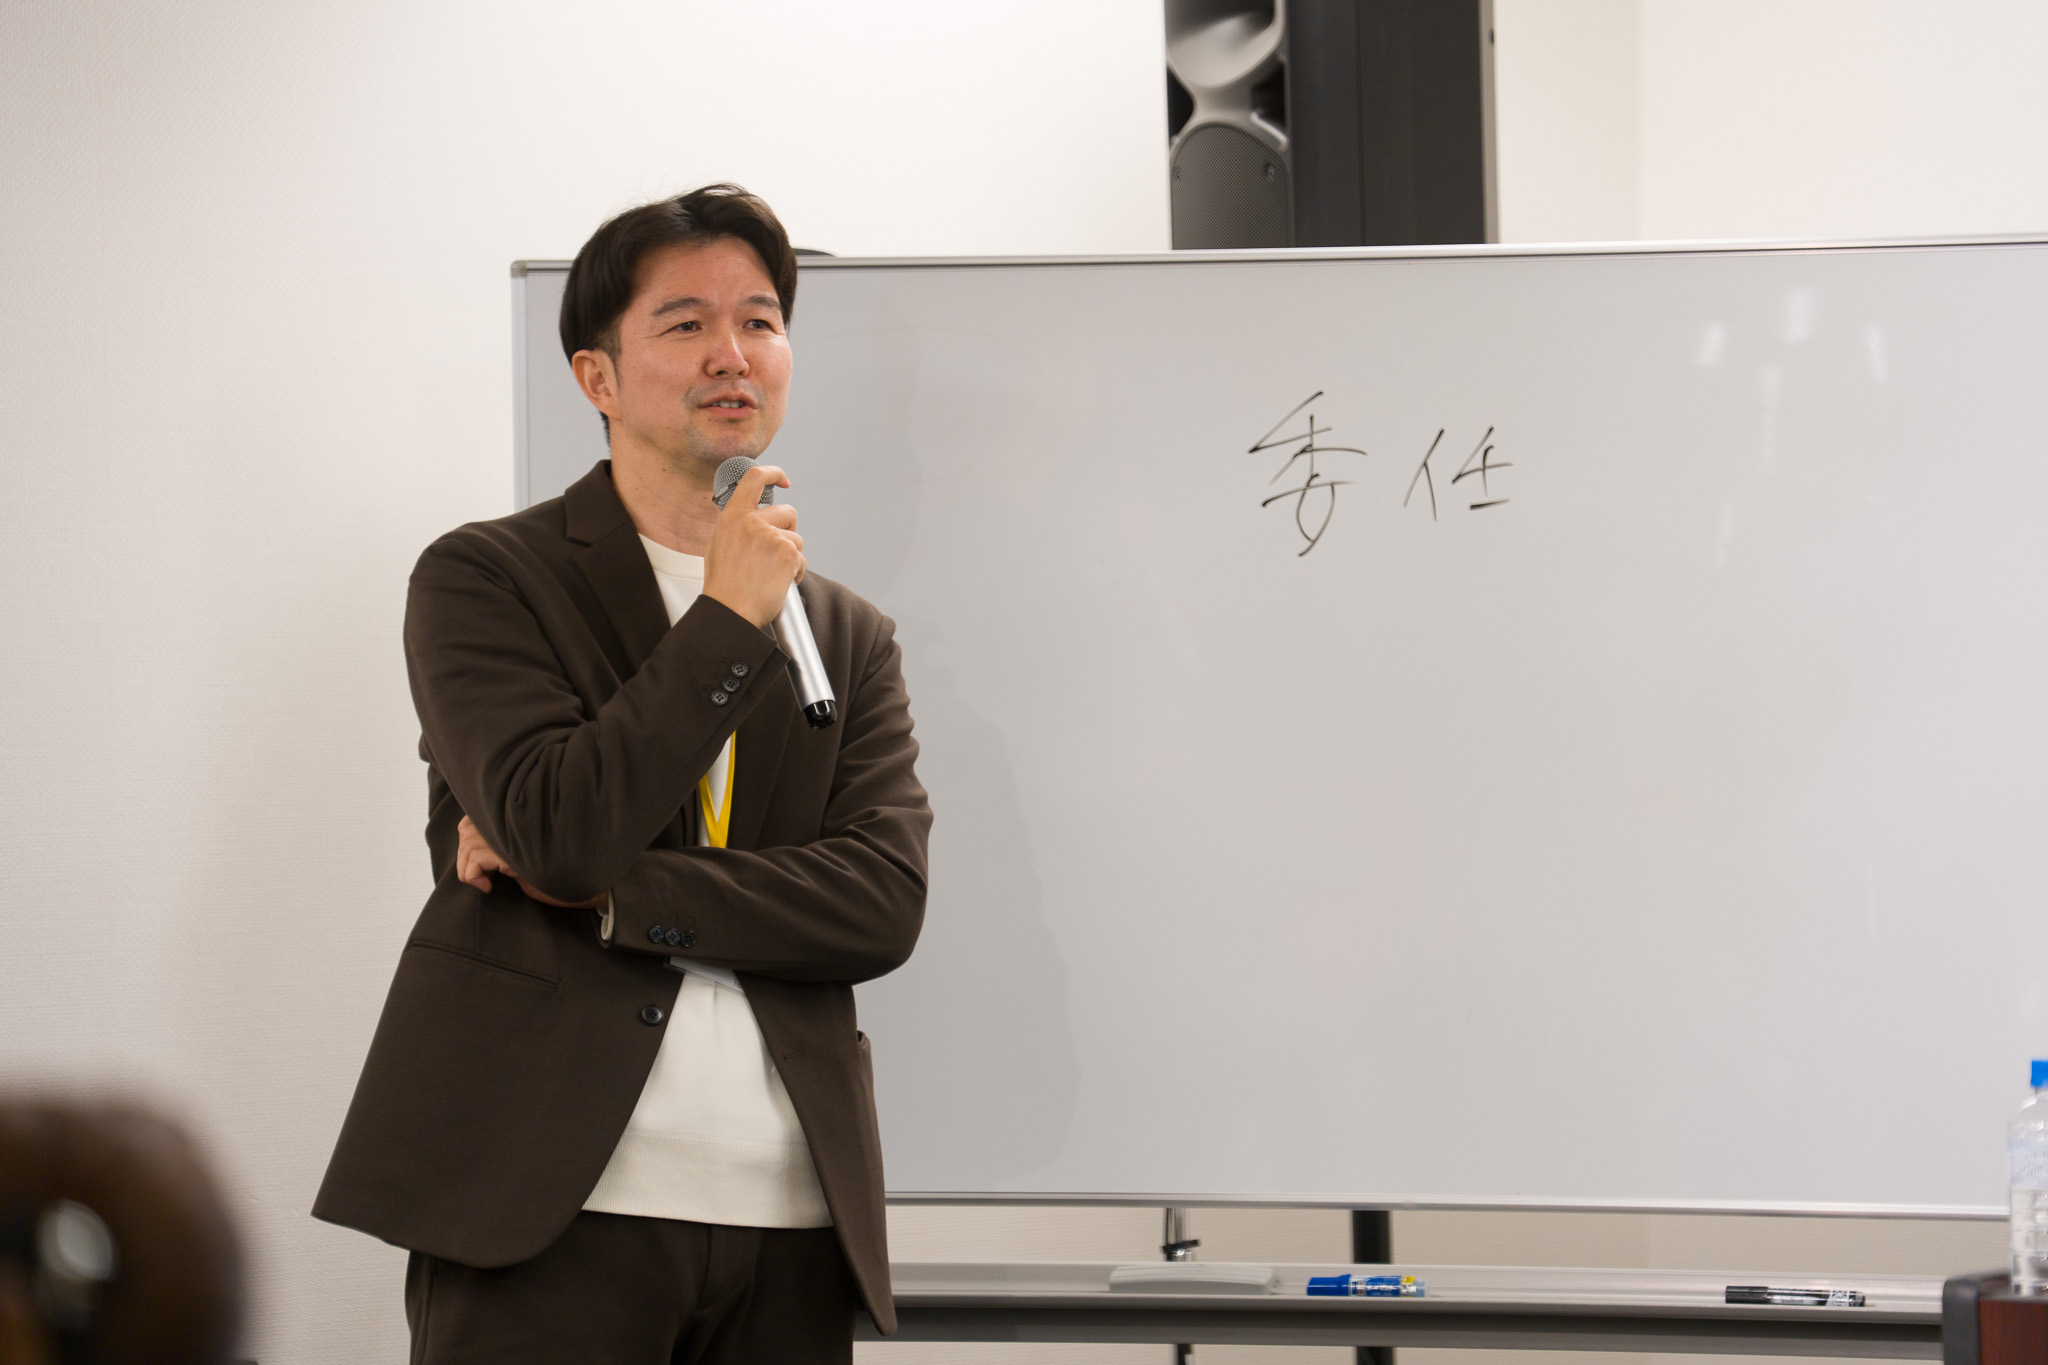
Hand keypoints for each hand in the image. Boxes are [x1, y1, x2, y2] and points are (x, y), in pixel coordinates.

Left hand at [455, 815, 605, 908]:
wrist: (584, 883)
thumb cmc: (556, 868)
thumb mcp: (524, 851)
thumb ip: (504, 839)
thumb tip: (471, 842)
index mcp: (517, 813)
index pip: (474, 814)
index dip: (468, 836)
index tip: (480, 860)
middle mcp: (513, 819)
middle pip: (466, 827)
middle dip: (464, 854)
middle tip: (478, 873)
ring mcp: (512, 835)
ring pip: (467, 844)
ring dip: (468, 868)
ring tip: (484, 881)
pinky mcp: (511, 854)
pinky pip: (474, 859)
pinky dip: (473, 875)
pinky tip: (488, 885)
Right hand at [704, 464, 804, 627]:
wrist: (730, 611)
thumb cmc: (723, 586)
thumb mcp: (718, 545)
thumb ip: (736, 526)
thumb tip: (752, 516)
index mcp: (732, 516)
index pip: (754, 478)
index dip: (773, 473)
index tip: (783, 480)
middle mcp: (751, 522)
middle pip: (788, 512)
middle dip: (789, 531)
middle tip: (777, 552)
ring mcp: (771, 536)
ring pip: (797, 538)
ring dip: (791, 556)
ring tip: (772, 574)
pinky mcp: (787, 553)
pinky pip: (802, 558)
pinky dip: (796, 572)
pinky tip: (780, 583)